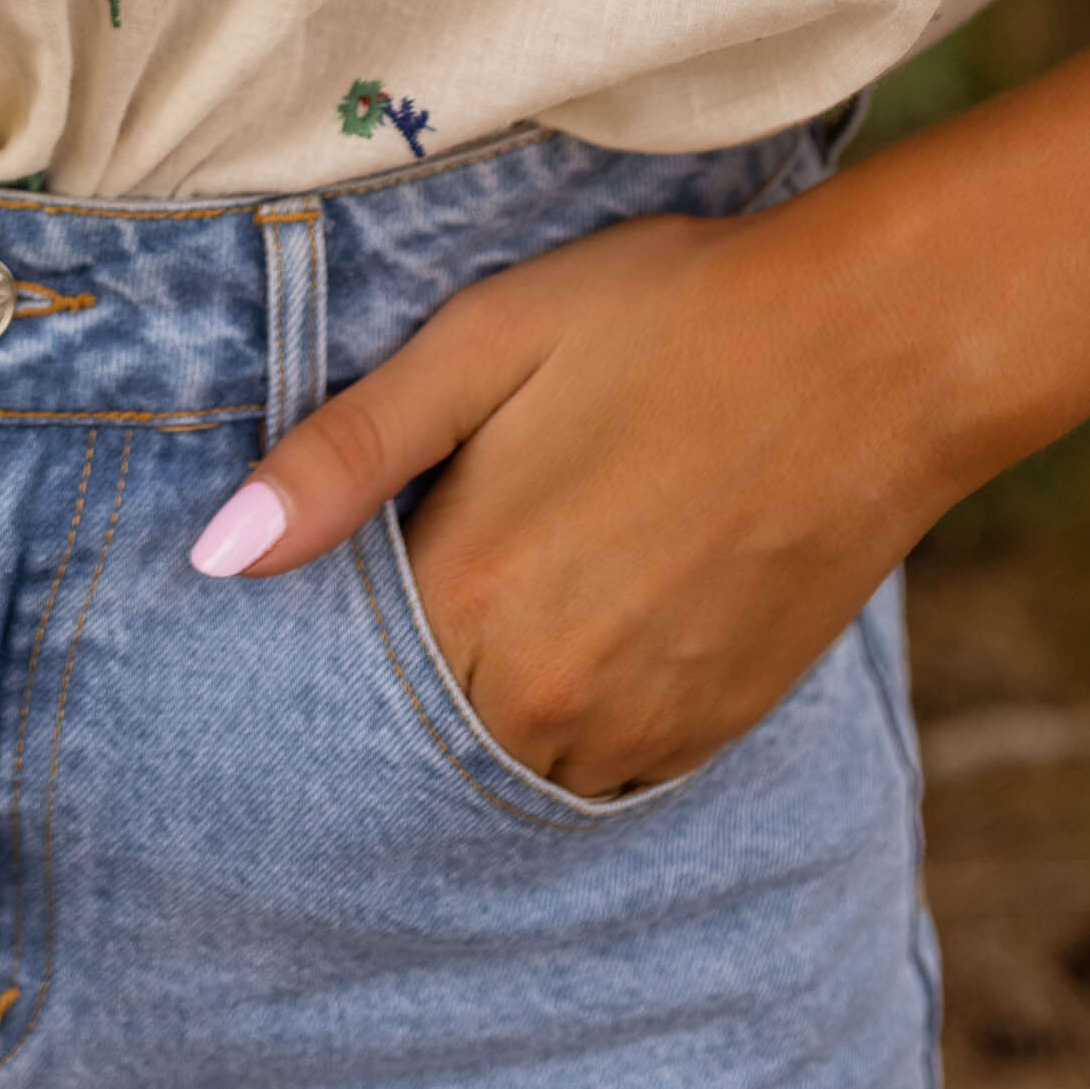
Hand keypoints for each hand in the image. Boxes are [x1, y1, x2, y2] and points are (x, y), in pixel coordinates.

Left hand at [189, 198, 944, 799]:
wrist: (875, 350)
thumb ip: (346, 453)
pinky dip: (572, 719)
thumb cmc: (668, 318)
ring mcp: (640, 729)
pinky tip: (587, 617)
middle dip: (402, 669)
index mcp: (474, 599)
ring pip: (511, 760)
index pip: (341, 673)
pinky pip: (602, 769)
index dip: (326, 623)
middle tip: (442, 556)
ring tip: (518, 582)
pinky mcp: (713, 731)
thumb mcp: (485, 343)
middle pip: (420, 728)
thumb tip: (213, 554)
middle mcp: (547, 699)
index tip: (344, 567)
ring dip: (490, 698)